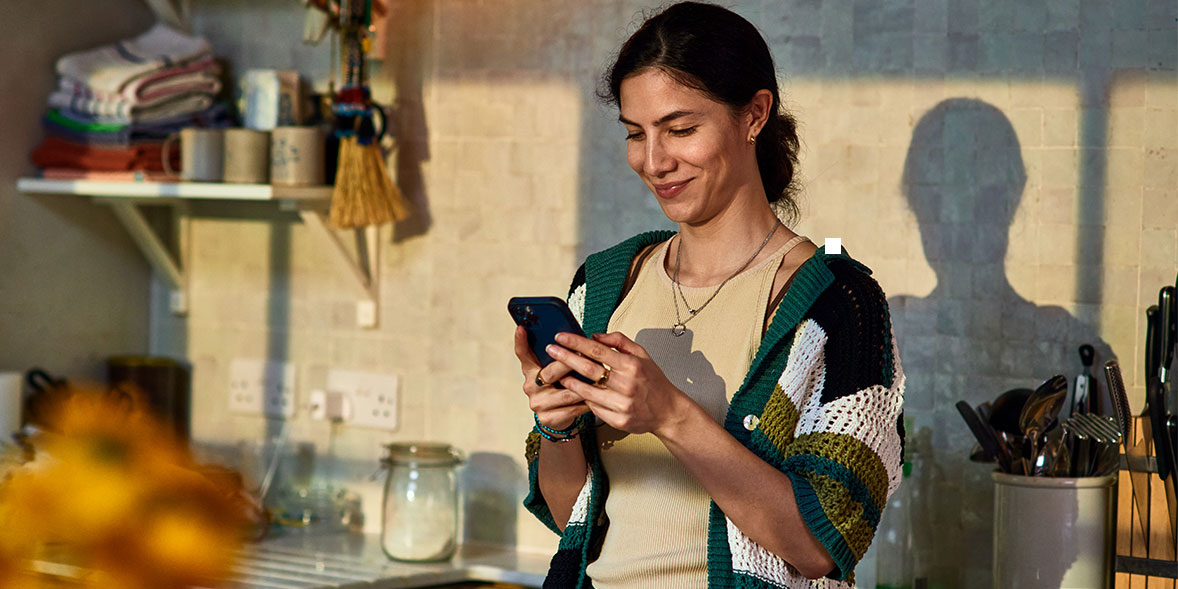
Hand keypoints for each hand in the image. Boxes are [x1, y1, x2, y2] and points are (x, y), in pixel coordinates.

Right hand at [514, 326, 588, 430]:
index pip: (523, 354)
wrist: (558, 415)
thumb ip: (561, 355)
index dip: (521, 341)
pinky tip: (596, 397)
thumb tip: (574, 337)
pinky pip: (572, 408)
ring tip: (598, 378)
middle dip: (569, 364)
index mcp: (530, 370)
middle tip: (584, 355)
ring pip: (566, 393)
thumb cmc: (561, 385)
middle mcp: (531, 386)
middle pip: (550, 373)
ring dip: (584, 385)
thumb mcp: (557, 369)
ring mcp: (538, 403)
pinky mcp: (547, 418)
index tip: (522, 328)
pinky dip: (586, 402)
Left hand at [547, 331, 686, 435]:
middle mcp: (627, 385)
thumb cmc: (654, 381)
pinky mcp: (619, 421)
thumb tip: (594, 336)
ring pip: (587, 391)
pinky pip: (594, 408)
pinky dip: (584, 399)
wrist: (668, 411)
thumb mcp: (642, 355)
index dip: (576, 343)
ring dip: (569, 381)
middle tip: (551, 350)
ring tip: (557, 373)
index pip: (597, 351)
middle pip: (588, 370)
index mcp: (632, 366)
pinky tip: (576, 392)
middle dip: (565, 358)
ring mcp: (622, 405)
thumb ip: (619, 342)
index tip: (560, 337)